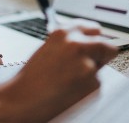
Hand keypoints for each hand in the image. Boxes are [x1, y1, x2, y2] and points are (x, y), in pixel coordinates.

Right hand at [0, 23, 117, 121]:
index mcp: (64, 32)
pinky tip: (71, 89)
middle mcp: (77, 43)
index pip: (93, 28)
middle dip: (101, 54)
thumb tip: (87, 42)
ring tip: (71, 79)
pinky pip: (97, 83)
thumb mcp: (49, 47)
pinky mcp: (92, 82)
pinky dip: (88, 87)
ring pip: (101, 66)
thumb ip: (69, 41)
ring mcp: (86, 62)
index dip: (95, 38)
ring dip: (92, 71)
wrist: (22, 99)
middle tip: (91, 62)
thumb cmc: (32, 77)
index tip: (95, 43)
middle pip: (106, 45)